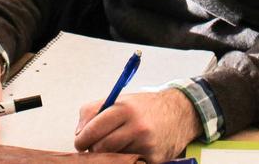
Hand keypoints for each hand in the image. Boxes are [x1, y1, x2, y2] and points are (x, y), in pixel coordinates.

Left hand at [73, 89, 200, 162]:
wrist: (179, 113)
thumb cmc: (144, 108)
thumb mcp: (119, 100)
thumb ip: (94, 112)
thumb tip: (79, 134)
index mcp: (124, 109)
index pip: (94, 129)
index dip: (82, 139)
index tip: (79, 142)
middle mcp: (136, 126)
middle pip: (101, 147)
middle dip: (94, 149)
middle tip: (95, 146)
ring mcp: (146, 144)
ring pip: (114, 157)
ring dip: (110, 154)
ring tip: (116, 144)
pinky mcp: (154, 158)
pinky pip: (129, 163)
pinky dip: (125, 158)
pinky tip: (130, 149)